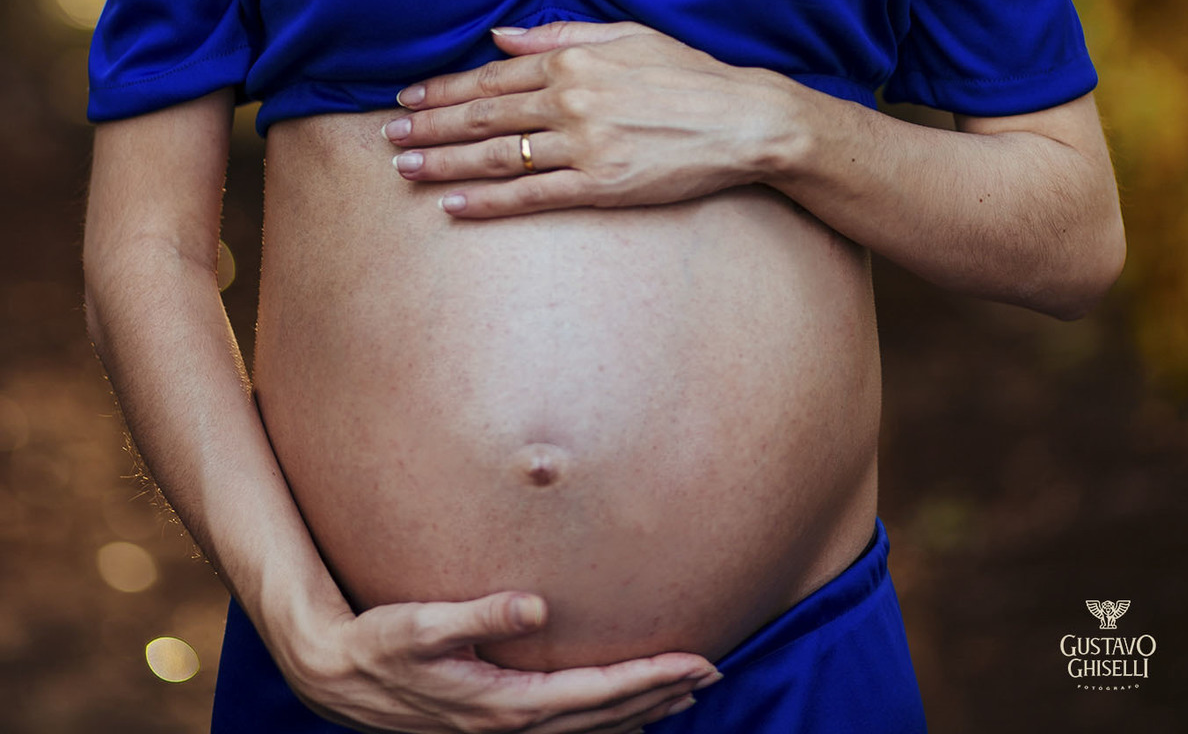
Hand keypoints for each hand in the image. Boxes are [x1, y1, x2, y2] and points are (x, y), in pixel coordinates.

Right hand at [283, 587, 720, 731]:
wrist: (334, 676)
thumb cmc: (376, 644)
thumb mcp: (419, 624)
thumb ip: (477, 614)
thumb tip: (535, 605)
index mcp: (502, 701)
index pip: (594, 693)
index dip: (648, 679)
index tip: (696, 661)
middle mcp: (509, 723)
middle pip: (602, 716)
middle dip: (659, 695)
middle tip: (713, 673)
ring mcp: (501, 727)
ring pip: (588, 727)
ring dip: (638, 711)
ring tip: (684, 694)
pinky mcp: (491, 718)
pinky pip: (564, 726)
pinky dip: (602, 722)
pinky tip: (620, 716)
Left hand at [382, 20, 798, 218]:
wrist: (742, 120)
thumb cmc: (688, 75)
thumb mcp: (626, 35)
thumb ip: (560, 35)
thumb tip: (501, 34)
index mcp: (574, 60)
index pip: (493, 75)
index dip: (445, 89)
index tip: (410, 98)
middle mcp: (571, 99)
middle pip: (483, 115)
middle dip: (430, 126)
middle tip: (389, 135)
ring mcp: (584, 145)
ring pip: (496, 156)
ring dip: (444, 163)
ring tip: (405, 169)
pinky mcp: (600, 185)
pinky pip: (530, 195)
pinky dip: (486, 203)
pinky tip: (453, 207)